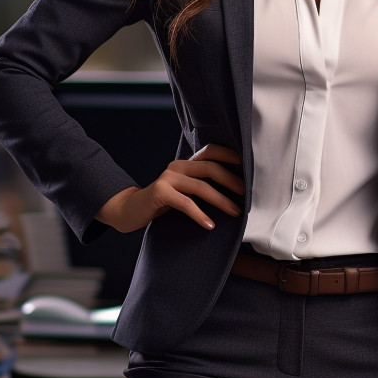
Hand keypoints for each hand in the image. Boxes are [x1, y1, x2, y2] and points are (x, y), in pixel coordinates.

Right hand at [95, 144, 243, 232]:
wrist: (129, 211)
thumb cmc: (162, 204)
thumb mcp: (183, 192)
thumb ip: (200, 187)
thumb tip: (233, 193)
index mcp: (185, 164)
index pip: (210, 151)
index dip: (229, 155)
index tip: (248, 165)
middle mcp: (177, 166)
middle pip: (210, 168)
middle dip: (231, 181)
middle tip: (246, 195)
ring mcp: (168, 177)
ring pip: (200, 186)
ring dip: (221, 200)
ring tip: (235, 212)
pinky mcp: (160, 192)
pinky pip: (185, 202)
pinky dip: (199, 214)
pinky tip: (209, 225)